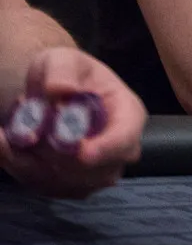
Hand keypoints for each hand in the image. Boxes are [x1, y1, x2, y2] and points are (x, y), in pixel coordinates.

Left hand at [0, 47, 145, 197]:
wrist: (49, 93)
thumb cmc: (64, 71)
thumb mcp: (62, 59)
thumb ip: (62, 70)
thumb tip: (61, 89)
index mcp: (127, 113)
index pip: (126, 136)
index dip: (107, 148)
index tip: (82, 151)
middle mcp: (118, 149)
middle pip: (95, 170)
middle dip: (56, 153)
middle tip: (31, 126)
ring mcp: (95, 172)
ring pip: (64, 181)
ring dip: (34, 159)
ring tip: (19, 125)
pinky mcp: (69, 186)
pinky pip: (41, 185)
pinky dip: (19, 166)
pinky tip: (8, 142)